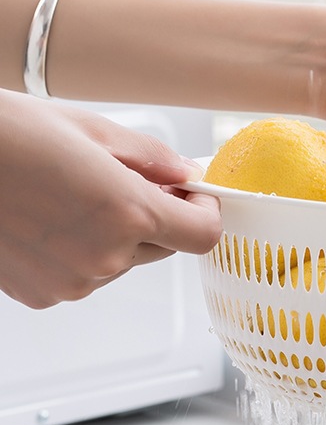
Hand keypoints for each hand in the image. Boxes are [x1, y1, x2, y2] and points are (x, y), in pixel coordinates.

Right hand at [0, 90, 220, 308]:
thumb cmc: (5, 137)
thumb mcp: (89, 129)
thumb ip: (150, 158)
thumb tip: (185, 173)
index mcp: (128, 212)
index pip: (203, 234)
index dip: (206, 213)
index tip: (197, 197)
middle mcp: (107, 255)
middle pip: (165, 249)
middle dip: (158, 219)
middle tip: (128, 184)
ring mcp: (76, 281)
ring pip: (124, 263)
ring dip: (116, 237)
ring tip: (72, 199)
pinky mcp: (47, 295)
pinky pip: (87, 276)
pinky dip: (82, 253)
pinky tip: (50, 223)